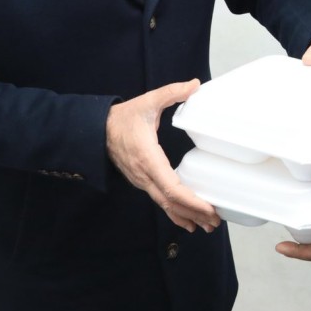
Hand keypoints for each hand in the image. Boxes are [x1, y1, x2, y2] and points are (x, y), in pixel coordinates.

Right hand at [106, 79, 219, 232]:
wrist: (95, 130)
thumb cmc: (123, 117)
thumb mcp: (148, 101)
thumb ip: (172, 92)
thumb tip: (195, 84)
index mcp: (148, 158)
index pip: (171, 187)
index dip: (191, 201)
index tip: (209, 208)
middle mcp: (145, 175)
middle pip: (171, 202)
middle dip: (194, 213)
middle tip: (215, 222)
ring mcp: (142, 181)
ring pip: (166, 205)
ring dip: (186, 216)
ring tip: (207, 226)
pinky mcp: (142, 182)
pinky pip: (160, 201)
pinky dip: (175, 212)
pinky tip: (188, 221)